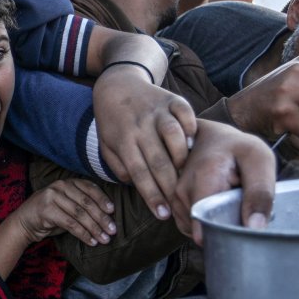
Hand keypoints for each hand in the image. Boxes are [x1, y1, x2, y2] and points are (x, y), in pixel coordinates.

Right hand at [15, 178, 116, 245]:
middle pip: (86, 202)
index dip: (102, 199)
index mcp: (68, 182)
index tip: (113, 211)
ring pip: (80, 214)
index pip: (90, 188)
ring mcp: (52, 196)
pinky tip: (91, 241)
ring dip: (94, 228)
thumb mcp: (67, 206)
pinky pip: (70, 223)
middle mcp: (60, 186)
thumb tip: (107, 217)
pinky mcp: (46, 210)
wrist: (23, 223)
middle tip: (113, 230)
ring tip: (104, 239)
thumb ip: (83, 206)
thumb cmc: (50, 215)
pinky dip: (83, 234)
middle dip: (102, 218)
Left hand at [94, 67, 196, 219]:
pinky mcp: (172, 99)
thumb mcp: (106, 144)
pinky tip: (193, 143)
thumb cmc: (113, 122)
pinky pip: (185, 112)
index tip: (163, 214)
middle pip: (158, 159)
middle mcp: (140, 126)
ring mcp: (157, 111)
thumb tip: (135, 184)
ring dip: (181, 156)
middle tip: (180, 205)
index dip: (151, 196)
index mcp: (123, 140)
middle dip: (170, 186)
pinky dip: (191, 127)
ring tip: (185, 172)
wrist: (117, 84)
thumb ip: (118, 165)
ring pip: (172, 134)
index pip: (138, 173)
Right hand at [172, 119, 275, 244]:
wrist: (210, 137)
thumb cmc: (238, 148)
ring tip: (225, 201)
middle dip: (225, 226)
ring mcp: (174, 198)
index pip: (209, 227)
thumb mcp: (260, 161)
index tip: (243, 221)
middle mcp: (182, 190)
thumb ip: (260, 193)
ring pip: (199, 231)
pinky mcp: (173, 203)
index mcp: (203, 179)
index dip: (229, 232)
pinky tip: (214, 205)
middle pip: (206, 231)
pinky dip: (206, 221)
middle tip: (238, 203)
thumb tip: (255, 227)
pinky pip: (192, 226)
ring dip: (215, 223)